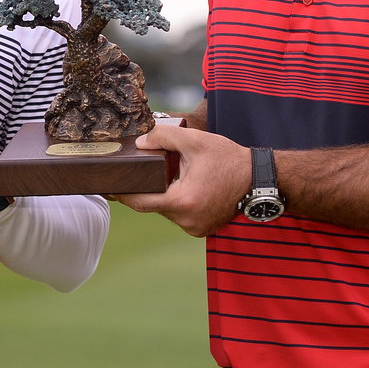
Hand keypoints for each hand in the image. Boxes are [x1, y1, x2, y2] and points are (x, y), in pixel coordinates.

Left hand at [110, 125, 251, 236]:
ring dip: (162, 196)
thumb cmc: (229, 159)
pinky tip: (180, 188)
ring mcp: (195, 228)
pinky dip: (176, 203)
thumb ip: (165, 137)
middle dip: (145, 190)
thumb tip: (139, 144)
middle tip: (132, 176)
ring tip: (162, 177)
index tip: (109, 187)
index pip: (141, 202)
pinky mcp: (202, 230)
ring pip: (166, 212)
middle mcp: (187, 220)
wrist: (260, 179)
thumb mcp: (196, 141)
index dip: (123, 194)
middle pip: (153, 206)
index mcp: (183, 200)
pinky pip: (179, 216)